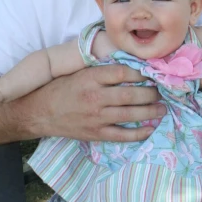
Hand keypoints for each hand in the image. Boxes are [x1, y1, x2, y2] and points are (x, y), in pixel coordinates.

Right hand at [35, 63, 164, 142]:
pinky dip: (138, 133)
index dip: (141, 72)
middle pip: (131, 94)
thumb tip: (129, 66)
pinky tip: (150, 129)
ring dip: (150, 111)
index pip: (122, 72)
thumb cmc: (60, 89)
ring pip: (130, 114)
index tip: (151, 72)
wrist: (38, 113)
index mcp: (90, 78)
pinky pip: (122, 135)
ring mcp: (96, 117)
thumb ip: (101, 70)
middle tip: (161, 91)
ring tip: (162, 108)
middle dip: (151, 93)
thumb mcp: (78, 73)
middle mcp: (95, 97)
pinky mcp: (96, 134)